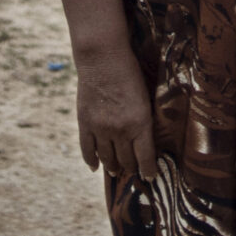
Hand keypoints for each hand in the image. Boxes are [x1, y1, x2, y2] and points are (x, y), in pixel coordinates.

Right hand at [73, 45, 159, 176]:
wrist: (103, 58)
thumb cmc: (130, 73)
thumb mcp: (144, 97)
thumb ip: (143, 120)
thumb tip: (143, 138)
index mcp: (140, 123)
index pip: (146, 158)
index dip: (148, 171)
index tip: (150, 177)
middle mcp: (121, 131)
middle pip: (127, 160)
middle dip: (131, 169)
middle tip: (133, 172)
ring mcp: (101, 129)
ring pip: (108, 158)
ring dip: (112, 166)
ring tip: (115, 170)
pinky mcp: (85, 123)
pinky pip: (87, 149)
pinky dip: (91, 160)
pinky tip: (95, 167)